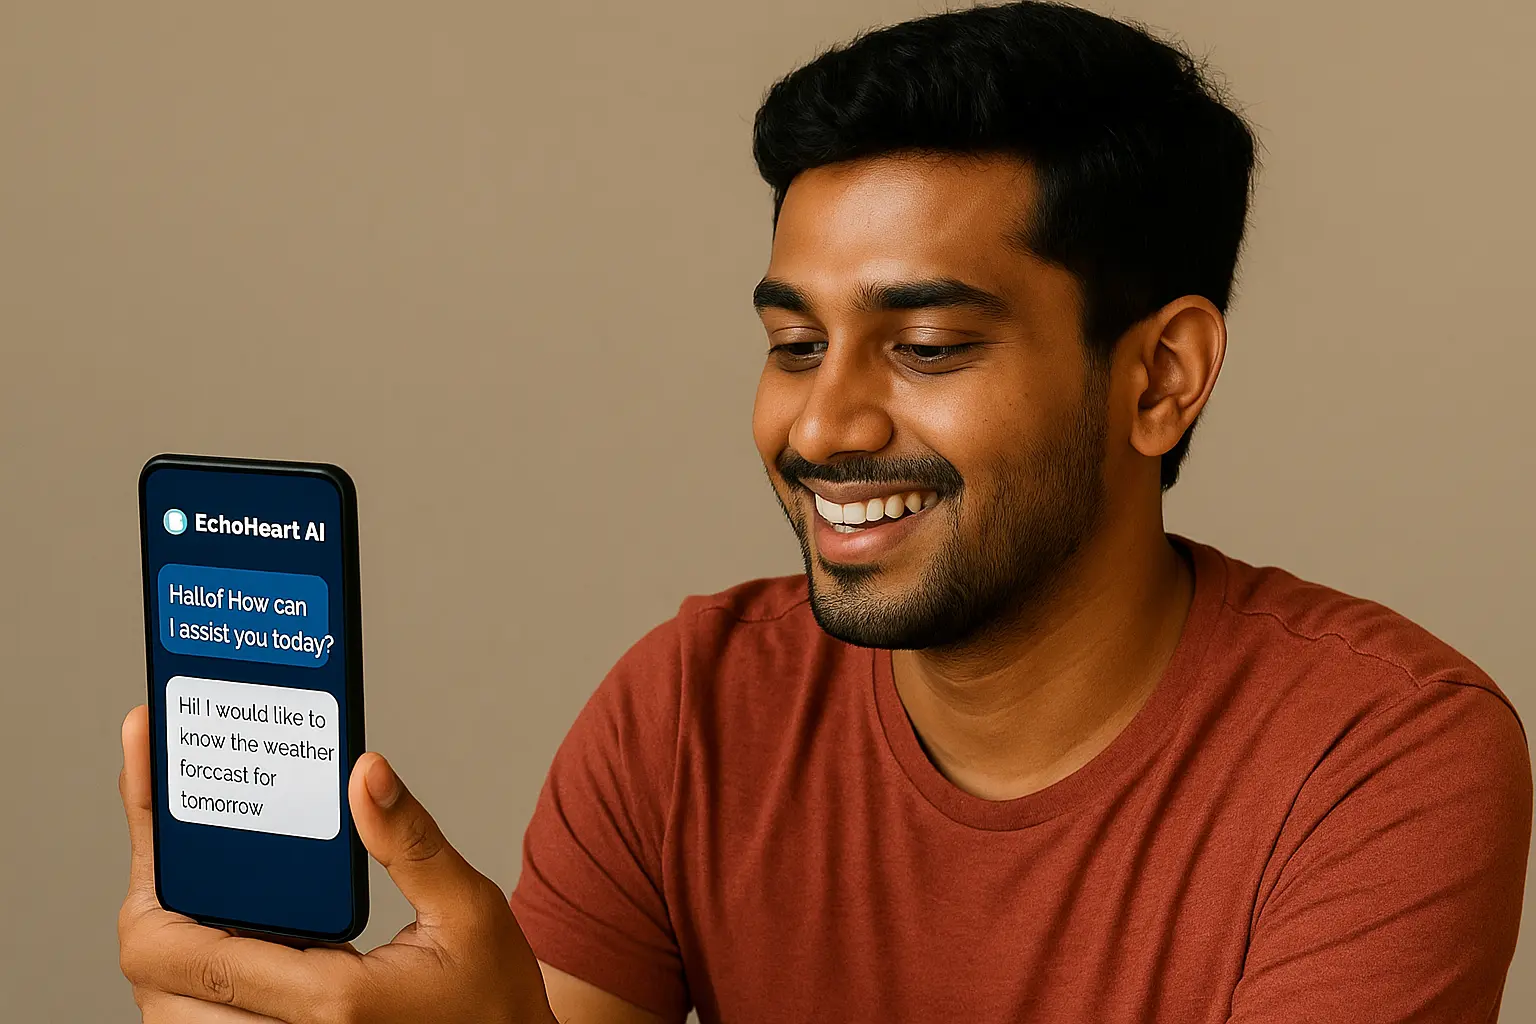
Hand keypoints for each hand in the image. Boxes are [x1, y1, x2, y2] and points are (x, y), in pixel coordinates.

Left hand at [117, 705, 557, 1022]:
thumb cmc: (492, 1002)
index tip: (151, 803)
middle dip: (154, 911)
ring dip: (173, 953)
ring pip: (169, 1012)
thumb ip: (409, 841)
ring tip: (202, 885)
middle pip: (154, 982)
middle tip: (177, 844)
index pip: (178, 950)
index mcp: (327, 1002)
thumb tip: (365, 773)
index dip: (149, 870)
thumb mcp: (467, 909)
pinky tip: (230, 933)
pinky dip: (199, 983)